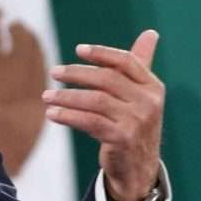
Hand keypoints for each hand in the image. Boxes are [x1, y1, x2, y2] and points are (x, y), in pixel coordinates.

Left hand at [43, 30, 164, 200]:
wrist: (138, 167)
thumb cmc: (134, 123)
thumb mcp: (141, 95)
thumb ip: (139, 65)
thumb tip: (150, 33)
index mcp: (153, 87)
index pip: (127, 61)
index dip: (102, 53)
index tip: (78, 50)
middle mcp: (149, 102)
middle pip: (107, 79)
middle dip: (77, 74)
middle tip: (54, 72)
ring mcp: (137, 121)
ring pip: (95, 100)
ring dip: (67, 96)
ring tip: (46, 95)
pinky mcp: (122, 138)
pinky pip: (89, 121)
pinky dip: (68, 116)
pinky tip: (52, 113)